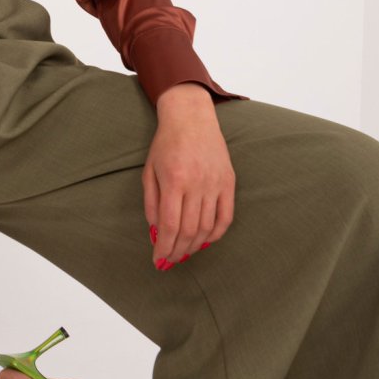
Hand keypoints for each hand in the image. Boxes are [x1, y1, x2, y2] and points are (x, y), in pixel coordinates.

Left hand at [144, 84, 234, 269]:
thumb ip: (152, 203)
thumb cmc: (166, 144)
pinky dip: (216, 234)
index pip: (170, 225)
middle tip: (170, 260)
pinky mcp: (229, 182)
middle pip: (189, 230)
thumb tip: (156, 232)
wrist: (192, 118)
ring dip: (195, 245)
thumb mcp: (149, 171)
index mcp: (174, 180)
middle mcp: (197, 183)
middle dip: (178, 250)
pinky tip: (205, 241)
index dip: (164, 247)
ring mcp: (215, 183)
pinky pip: (226, 216)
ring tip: (184, 253)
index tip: (158, 259)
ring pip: (207, 226)